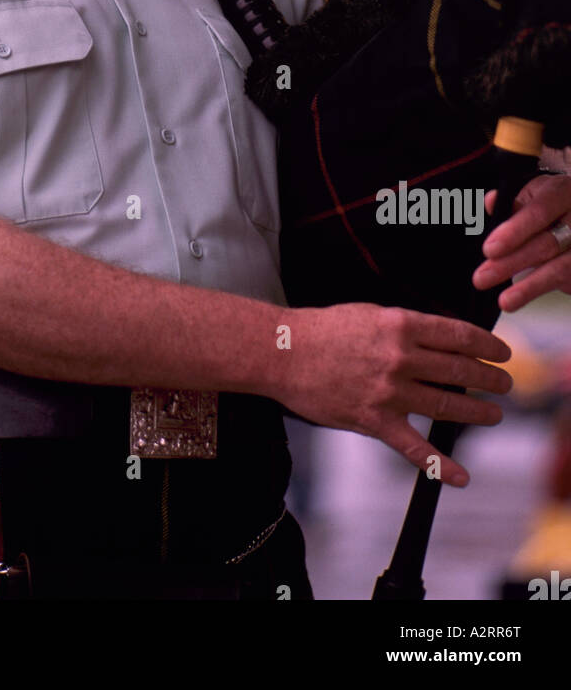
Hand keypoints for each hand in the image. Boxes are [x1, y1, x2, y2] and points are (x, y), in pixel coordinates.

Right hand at [273, 303, 511, 485]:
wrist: (283, 352)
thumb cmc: (323, 329)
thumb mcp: (370, 313)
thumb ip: (405, 327)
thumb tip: (438, 338)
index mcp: (400, 326)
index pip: (458, 336)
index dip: (486, 346)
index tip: (501, 353)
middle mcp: (400, 358)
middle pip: (460, 371)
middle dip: (490, 379)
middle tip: (504, 385)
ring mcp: (389, 392)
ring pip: (447, 406)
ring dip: (478, 413)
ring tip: (493, 415)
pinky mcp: (374, 420)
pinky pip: (413, 448)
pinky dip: (439, 464)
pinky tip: (461, 475)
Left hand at [473, 173, 570, 310]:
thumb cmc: (551, 204)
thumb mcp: (533, 194)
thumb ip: (512, 201)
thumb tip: (491, 202)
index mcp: (562, 192)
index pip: (539, 211)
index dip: (514, 231)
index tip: (489, 249)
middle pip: (547, 244)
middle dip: (512, 263)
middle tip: (482, 277)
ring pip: (560, 269)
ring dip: (529, 287)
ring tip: (505, 300)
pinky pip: (568, 282)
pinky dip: (542, 291)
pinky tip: (522, 299)